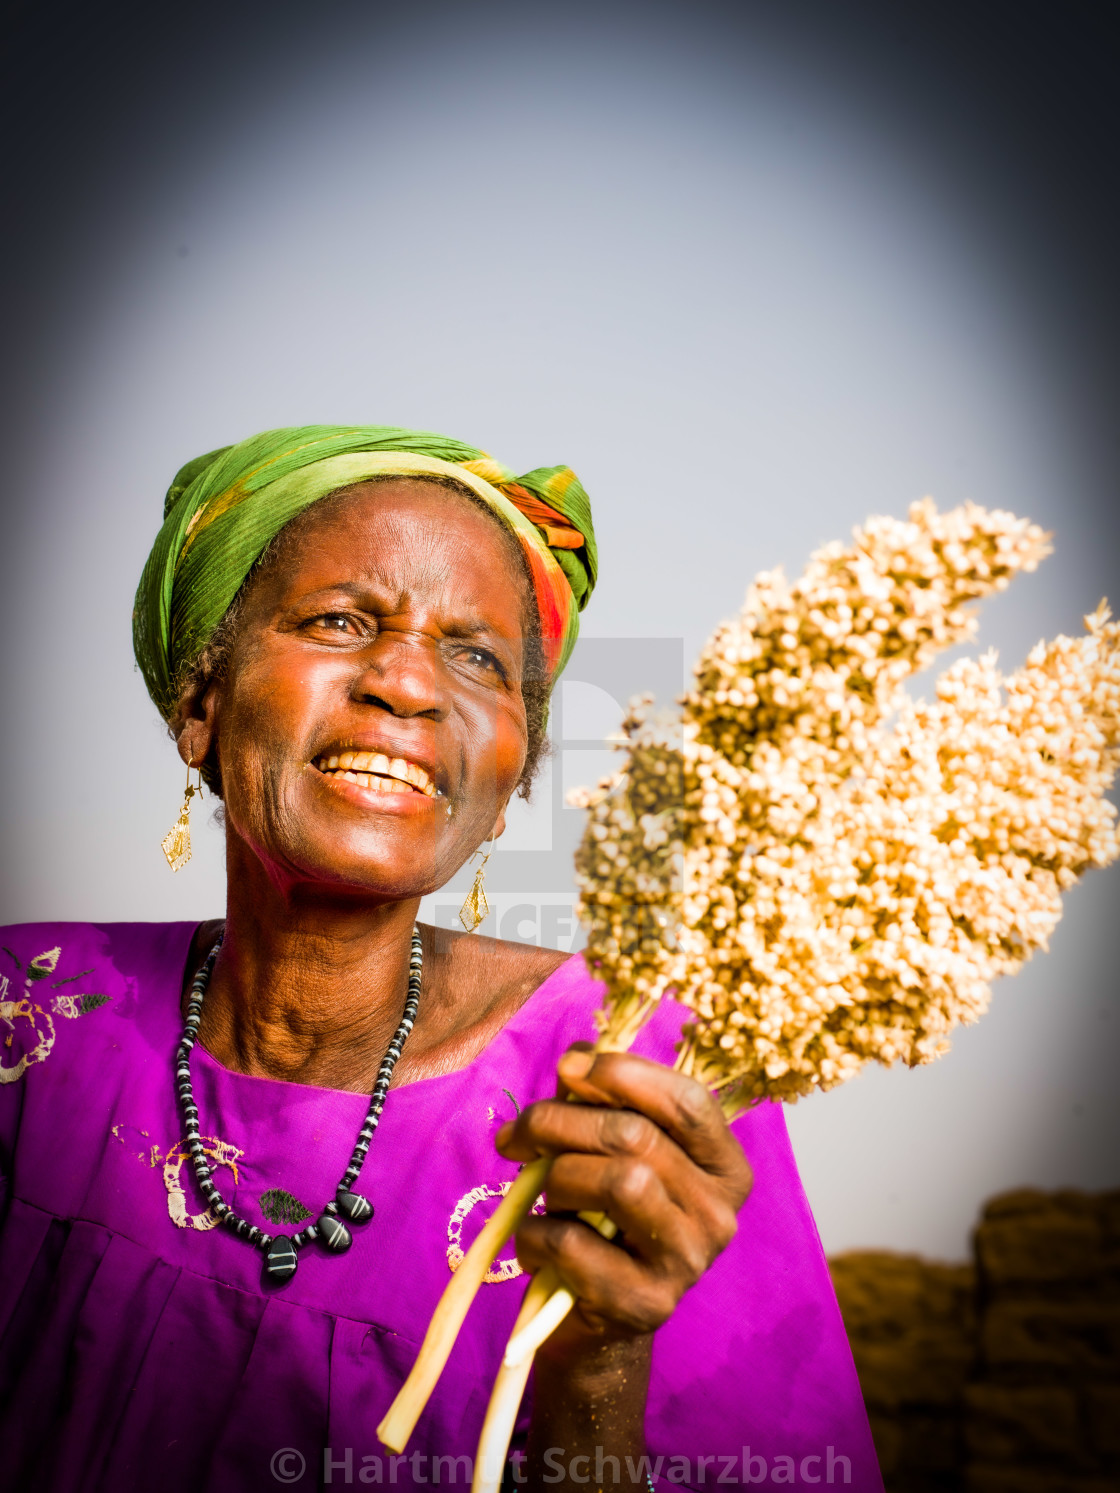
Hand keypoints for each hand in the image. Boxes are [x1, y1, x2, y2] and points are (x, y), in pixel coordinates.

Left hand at [495, 1044, 752, 1360]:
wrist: (595, 1317)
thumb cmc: (601, 1218)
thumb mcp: (611, 1154)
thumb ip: (603, 1103)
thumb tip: (577, 1058)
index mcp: (725, 1167)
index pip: (689, 1102)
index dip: (624, 1073)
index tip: (567, 1068)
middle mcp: (719, 1214)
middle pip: (638, 1137)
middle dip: (561, 1121)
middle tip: (516, 1133)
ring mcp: (689, 1263)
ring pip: (618, 1183)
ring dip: (557, 1179)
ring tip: (543, 1193)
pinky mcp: (647, 1305)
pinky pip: (575, 1244)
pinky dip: (535, 1232)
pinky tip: (534, 1238)